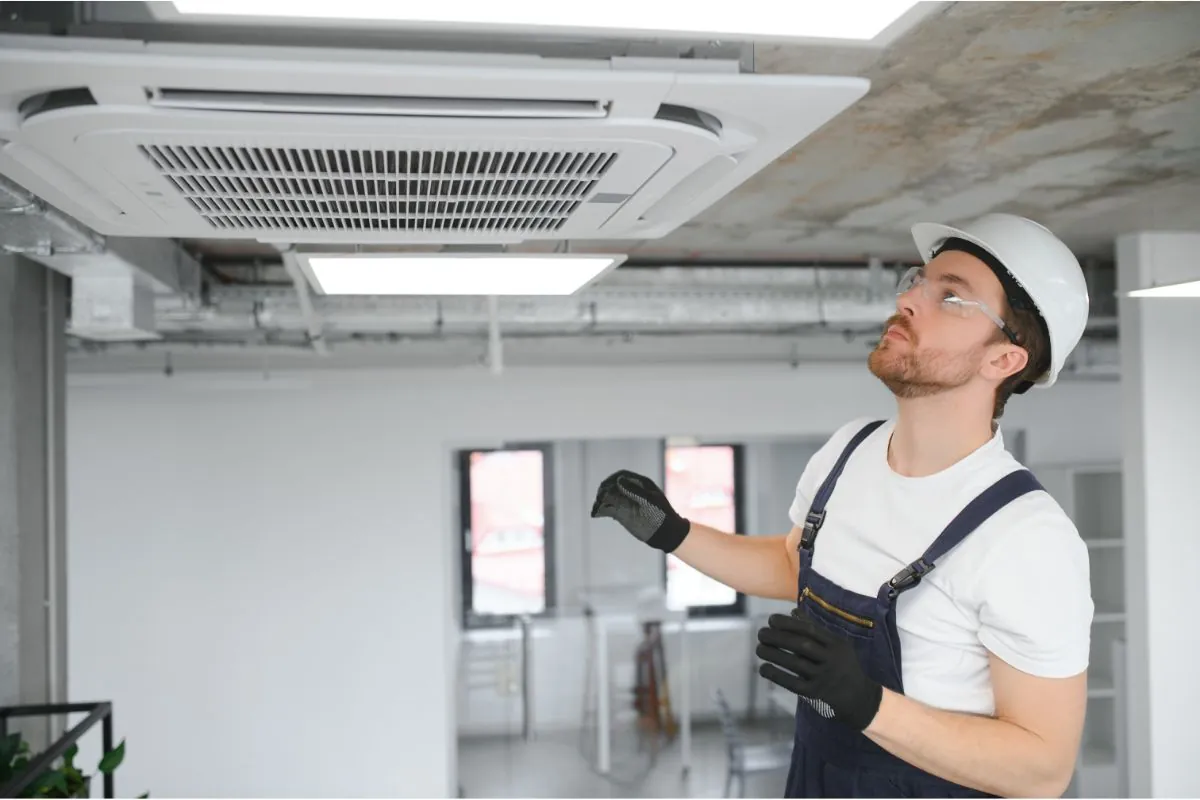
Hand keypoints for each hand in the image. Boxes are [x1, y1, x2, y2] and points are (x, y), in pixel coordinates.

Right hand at [589, 469, 689, 552]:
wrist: (667, 534)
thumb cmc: (662, 515)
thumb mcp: (650, 501)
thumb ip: (635, 490)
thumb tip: (619, 480)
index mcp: (641, 483)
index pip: (622, 475)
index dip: (612, 479)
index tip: (605, 486)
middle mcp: (631, 491)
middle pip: (612, 485)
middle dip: (604, 490)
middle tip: (599, 498)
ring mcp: (626, 502)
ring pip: (608, 497)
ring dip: (600, 500)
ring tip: (595, 507)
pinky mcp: (622, 514)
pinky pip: (608, 509)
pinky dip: (600, 510)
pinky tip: (595, 514)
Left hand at [756, 609, 882, 730]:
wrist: (860, 698)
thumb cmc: (843, 665)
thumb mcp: (836, 645)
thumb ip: (815, 629)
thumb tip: (792, 612)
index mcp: (836, 644)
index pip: (810, 629)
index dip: (788, 623)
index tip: (771, 620)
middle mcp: (832, 659)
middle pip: (802, 645)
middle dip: (778, 637)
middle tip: (760, 633)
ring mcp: (824, 677)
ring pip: (795, 663)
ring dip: (773, 654)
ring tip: (759, 648)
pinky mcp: (816, 693)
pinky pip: (793, 683)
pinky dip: (776, 675)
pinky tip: (763, 668)